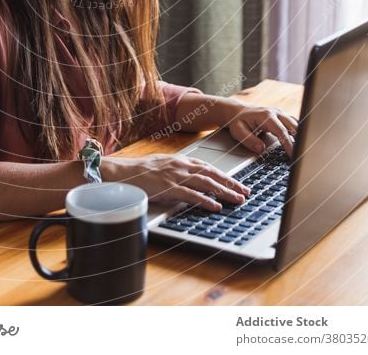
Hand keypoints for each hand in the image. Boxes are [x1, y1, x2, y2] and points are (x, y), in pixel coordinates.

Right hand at [101, 153, 251, 211]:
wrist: (122, 172)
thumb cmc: (140, 171)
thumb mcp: (163, 165)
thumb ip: (178, 170)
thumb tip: (191, 178)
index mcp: (180, 160)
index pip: (208, 167)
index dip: (225, 175)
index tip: (237, 183)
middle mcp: (181, 166)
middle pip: (212, 174)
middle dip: (231, 183)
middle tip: (245, 192)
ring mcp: (175, 177)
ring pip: (206, 183)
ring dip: (224, 191)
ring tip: (237, 199)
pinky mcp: (168, 188)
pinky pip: (191, 195)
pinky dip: (205, 200)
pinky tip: (215, 206)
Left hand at [225, 105, 297, 156]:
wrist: (237, 111)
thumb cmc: (238, 121)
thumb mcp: (238, 131)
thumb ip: (249, 140)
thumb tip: (261, 149)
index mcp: (266, 116)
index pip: (282, 132)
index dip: (289, 144)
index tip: (293, 156)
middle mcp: (276, 113)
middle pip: (294, 127)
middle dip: (300, 141)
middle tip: (303, 156)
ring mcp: (280, 114)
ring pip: (296, 125)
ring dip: (301, 137)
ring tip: (303, 152)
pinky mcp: (282, 117)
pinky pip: (294, 125)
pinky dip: (298, 133)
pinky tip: (300, 143)